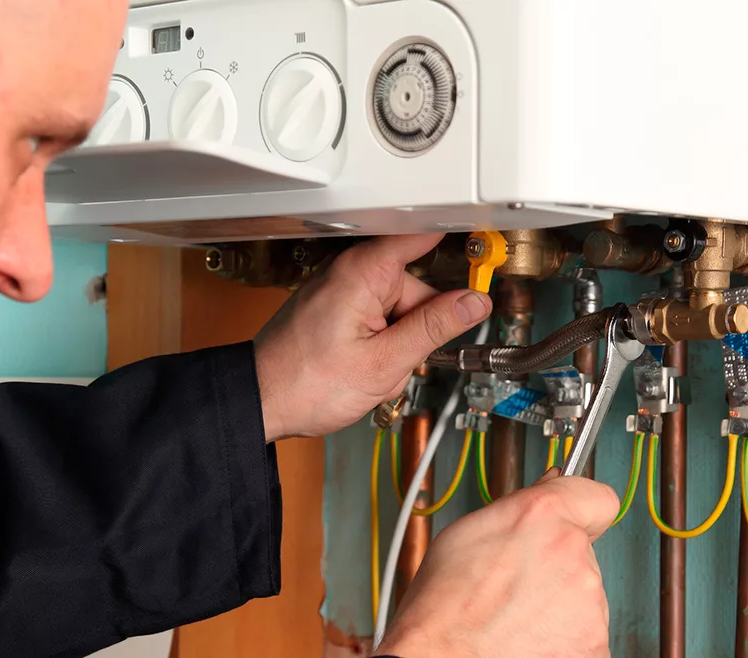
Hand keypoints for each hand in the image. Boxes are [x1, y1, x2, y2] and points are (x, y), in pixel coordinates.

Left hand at [253, 234, 491, 441]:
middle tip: (401, 358)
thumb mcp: (384, 361)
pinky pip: (376, 320)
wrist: (260, 403)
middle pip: (414, 286)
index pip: (421, 235)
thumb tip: (474, 303)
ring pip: (397, 310)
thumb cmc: (306, 384)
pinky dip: (379, 345)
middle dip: (418, 325)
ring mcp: (341, 291)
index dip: (457, 239)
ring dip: (397, 343)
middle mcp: (350, 272)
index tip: (486, 247)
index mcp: (363, 271)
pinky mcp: (335, 309)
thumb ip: (434, 328)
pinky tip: (363, 368)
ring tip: (373, 370)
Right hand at [375, 471, 618, 657]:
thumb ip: (519, 510)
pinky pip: (584, 631)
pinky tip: (526, 638)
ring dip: (556, 602)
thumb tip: (543, 496)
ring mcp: (589, 602)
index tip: (573, 518)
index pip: (597, 497)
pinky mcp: (594, 643)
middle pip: (581, 552)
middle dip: (554, 563)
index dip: (581, 509)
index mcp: (542, 515)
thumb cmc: (442, 607)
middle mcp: (573, 553)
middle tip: (514, 582)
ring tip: (513, 615)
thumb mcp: (466, 533)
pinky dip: (561, 636)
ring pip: (582, 594)